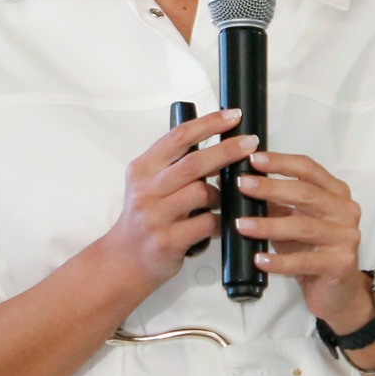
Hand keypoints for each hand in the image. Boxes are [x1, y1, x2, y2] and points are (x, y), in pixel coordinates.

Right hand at [101, 109, 251, 288]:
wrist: (124, 260)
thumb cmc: (144, 218)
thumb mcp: (148, 184)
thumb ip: (173, 164)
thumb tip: (217, 141)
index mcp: (143, 168)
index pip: (179, 137)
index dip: (209, 124)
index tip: (232, 116)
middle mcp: (146, 190)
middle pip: (194, 163)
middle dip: (227, 150)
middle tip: (250, 143)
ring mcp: (156, 216)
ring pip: (201, 193)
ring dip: (220, 194)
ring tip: (222, 200)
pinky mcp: (168, 241)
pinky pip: (206, 223)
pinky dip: (219, 221)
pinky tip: (219, 224)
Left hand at [233, 153, 373, 330]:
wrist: (339, 292)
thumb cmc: (314, 251)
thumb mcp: (294, 222)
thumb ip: (277, 204)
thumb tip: (244, 186)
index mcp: (336, 193)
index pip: (309, 170)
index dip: (281, 162)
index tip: (254, 159)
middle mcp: (346, 211)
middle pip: (305, 194)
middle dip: (271, 188)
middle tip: (242, 185)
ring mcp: (345, 238)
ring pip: (302, 226)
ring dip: (269, 225)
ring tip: (242, 225)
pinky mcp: (339, 264)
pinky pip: (304, 261)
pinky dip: (279, 261)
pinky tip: (259, 259)